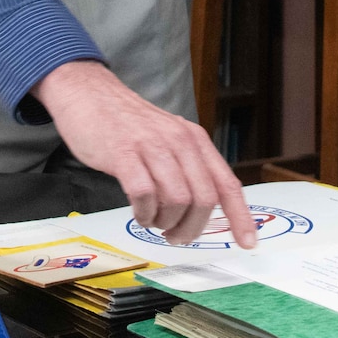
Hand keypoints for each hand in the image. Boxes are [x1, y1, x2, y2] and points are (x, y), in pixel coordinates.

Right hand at [33, 61, 257, 248]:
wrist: (89, 94)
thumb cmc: (128, 123)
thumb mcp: (168, 138)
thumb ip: (187, 166)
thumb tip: (204, 207)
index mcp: (195, 140)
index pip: (227, 183)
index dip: (240, 217)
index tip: (248, 243)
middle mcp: (179, 141)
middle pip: (204, 199)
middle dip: (192, 228)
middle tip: (176, 236)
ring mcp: (151, 146)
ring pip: (177, 200)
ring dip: (166, 223)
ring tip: (153, 222)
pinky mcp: (123, 153)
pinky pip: (144, 195)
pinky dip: (144, 214)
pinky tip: (138, 213)